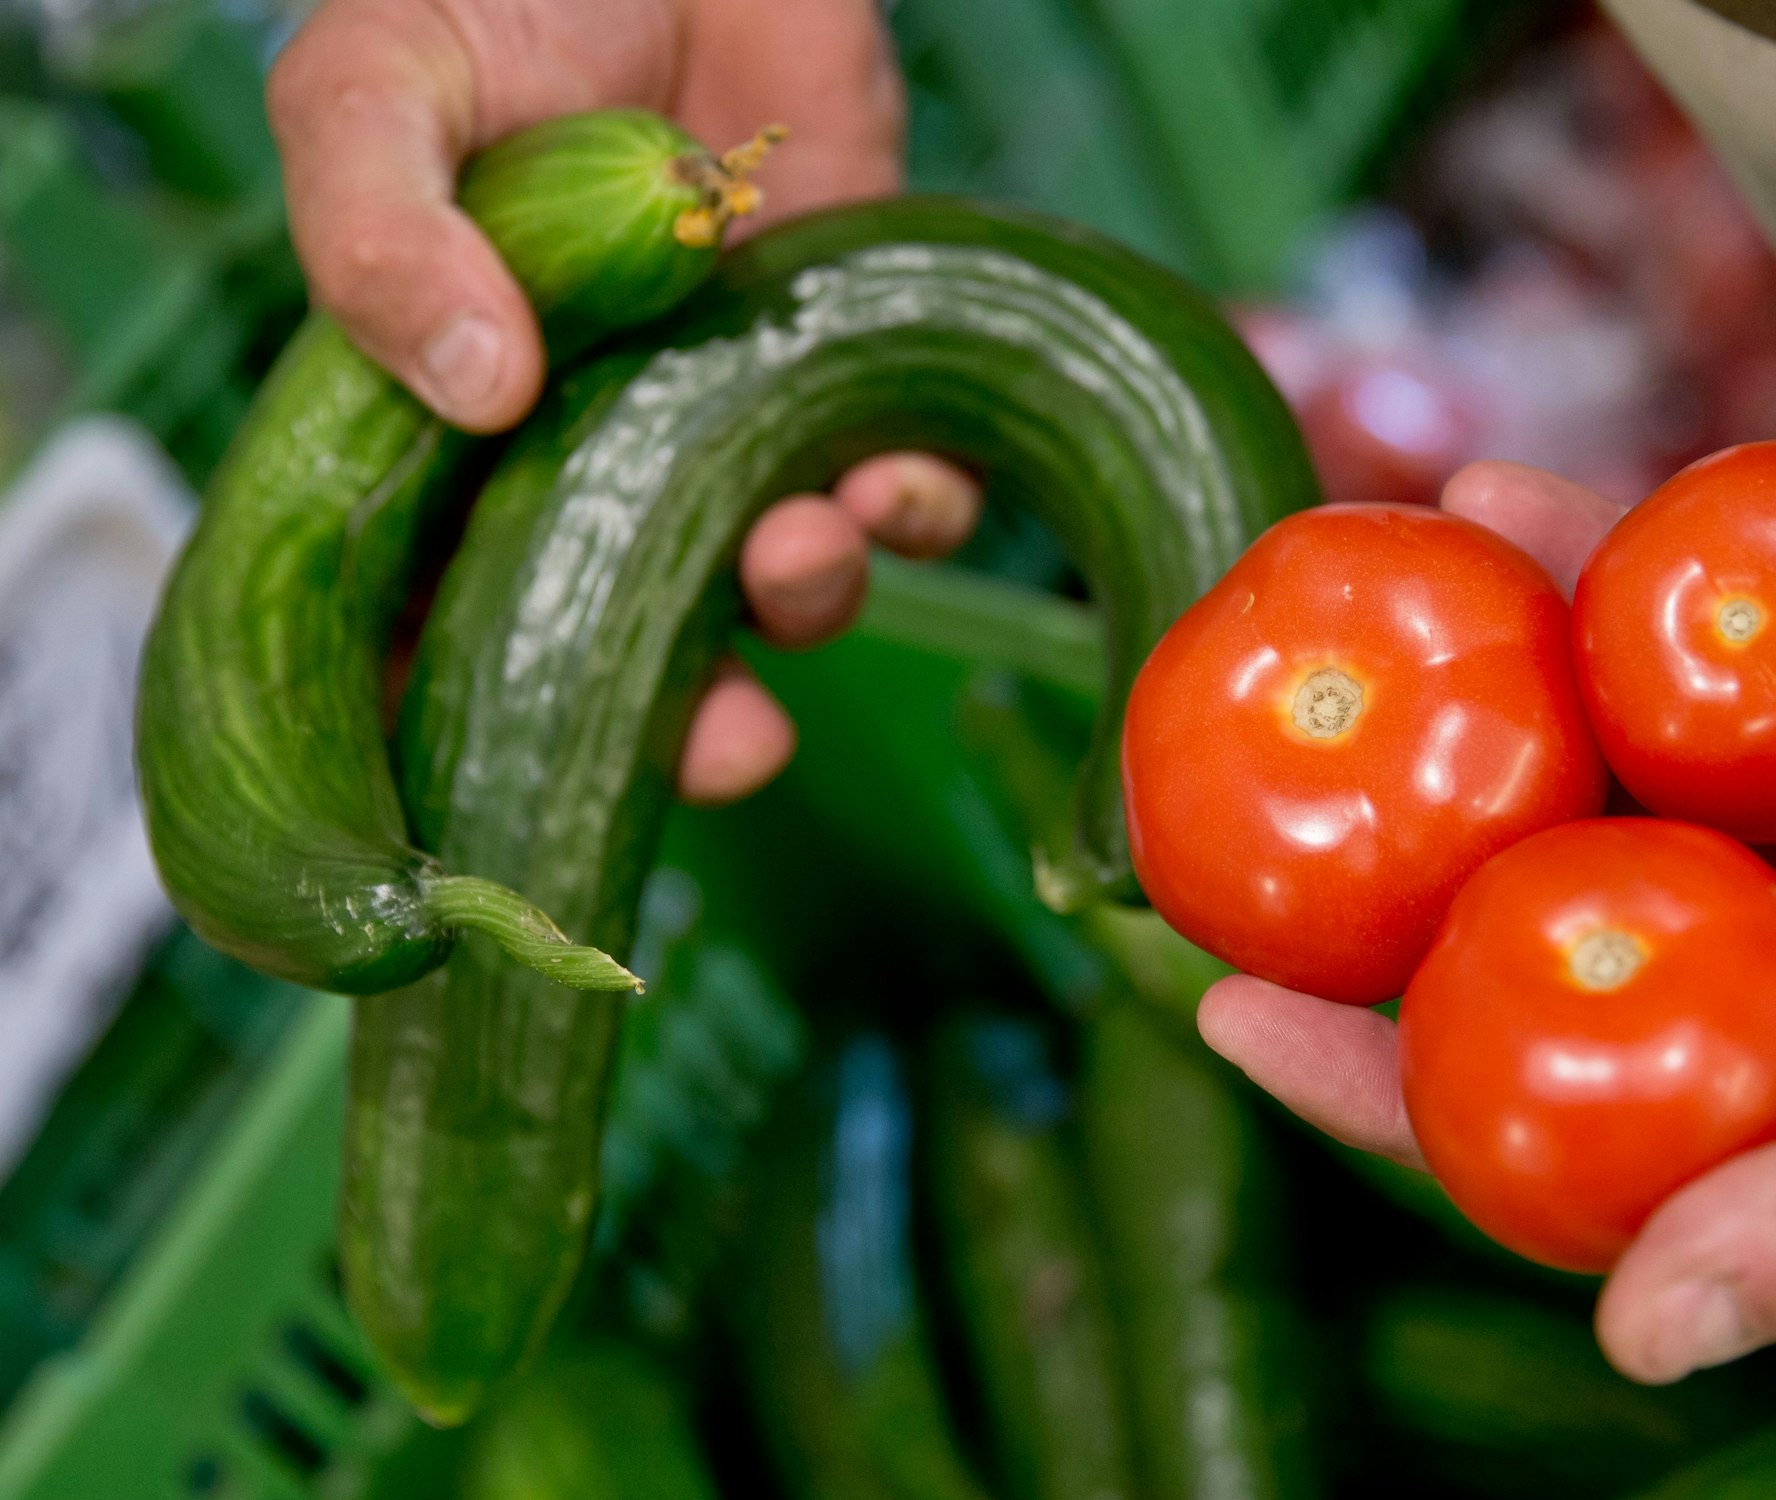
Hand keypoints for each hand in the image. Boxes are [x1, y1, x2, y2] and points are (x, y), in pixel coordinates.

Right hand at [270, 0, 979, 801]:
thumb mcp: (377, 88)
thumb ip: (373, 232)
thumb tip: (469, 388)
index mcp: (452, 430)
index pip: (430, 617)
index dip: (459, 719)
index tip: (500, 784)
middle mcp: (591, 453)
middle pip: (627, 647)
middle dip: (686, 726)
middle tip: (727, 744)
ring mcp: (722, 426)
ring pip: (774, 591)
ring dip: (804, 605)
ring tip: (802, 548)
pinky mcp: (842, 376)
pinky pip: (897, 494)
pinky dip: (909, 512)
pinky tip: (894, 479)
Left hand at [1198, 459, 1775, 1382]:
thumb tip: (1637, 1343)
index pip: (1544, 1111)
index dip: (1378, 1082)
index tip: (1222, 1012)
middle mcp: (1761, 924)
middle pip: (1504, 934)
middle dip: (1350, 897)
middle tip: (1190, 851)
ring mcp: (1767, 777)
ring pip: (1544, 762)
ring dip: (1421, 710)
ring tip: (1297, 642)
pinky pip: (1638, 599)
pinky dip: (1565, 550)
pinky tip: (1482, 499)